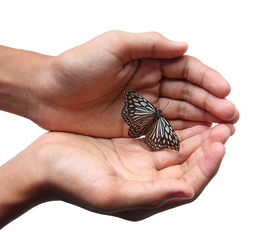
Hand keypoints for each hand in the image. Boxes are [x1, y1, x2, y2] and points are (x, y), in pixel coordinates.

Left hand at [32, 31, 237, 136]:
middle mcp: (149, 82)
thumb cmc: (76, 66)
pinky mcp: (133, 126)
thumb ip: (149, 44)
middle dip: (210, 104)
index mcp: (148, 60)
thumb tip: (184, 45)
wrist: (46, 94)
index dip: (207, 80)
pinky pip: (162, 130)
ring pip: (179, 112)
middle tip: (231, 116)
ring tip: (222, 130)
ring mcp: (142, 106)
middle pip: (188, 93)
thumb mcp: (113, 45)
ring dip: (201, 120)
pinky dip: (180, 135)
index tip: (225, 92)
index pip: (186, 69)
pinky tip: (196, 141)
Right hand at [36, 123, 233, 219]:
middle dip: (210, 146)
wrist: (42, 164)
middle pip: (189, 164)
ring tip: (214, 117)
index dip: (209, 165)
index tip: (221, 143)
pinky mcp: (131, 145)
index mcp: (147, 196)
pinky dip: (176, 125)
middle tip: (226, 125)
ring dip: (197, 133)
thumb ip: (150, 195)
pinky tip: (186, 113)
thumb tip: (187, 192)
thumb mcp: (110, 194)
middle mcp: (148, 180)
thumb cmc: (70, 182)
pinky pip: (162, 135)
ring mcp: (140, 162)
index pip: (189, 183)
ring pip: (179, 148)